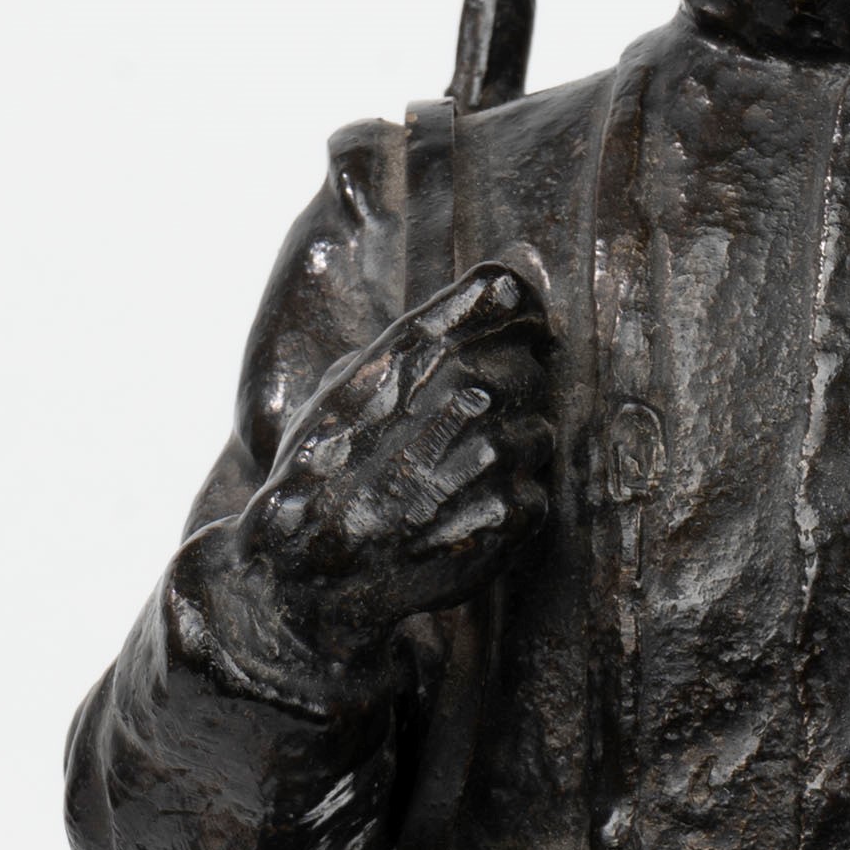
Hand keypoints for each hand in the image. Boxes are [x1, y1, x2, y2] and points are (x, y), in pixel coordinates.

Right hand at [226, 262, 555, 671]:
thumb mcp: (349, 382)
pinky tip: (457, 518)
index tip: (519, 331)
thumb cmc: (323, 469)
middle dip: (508, 394)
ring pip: (540, 432)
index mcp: (417, 349)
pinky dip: (506, 509)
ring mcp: (491, 453)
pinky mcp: (509, 511)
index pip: (506, 295)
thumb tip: (499, 281)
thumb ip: (421, 335)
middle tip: (459, 434)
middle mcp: (463, 391)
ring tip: (450, 482)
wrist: (308, 568)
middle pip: (532, 365)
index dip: (519, 312)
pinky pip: (536, 494)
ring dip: (508, 456)